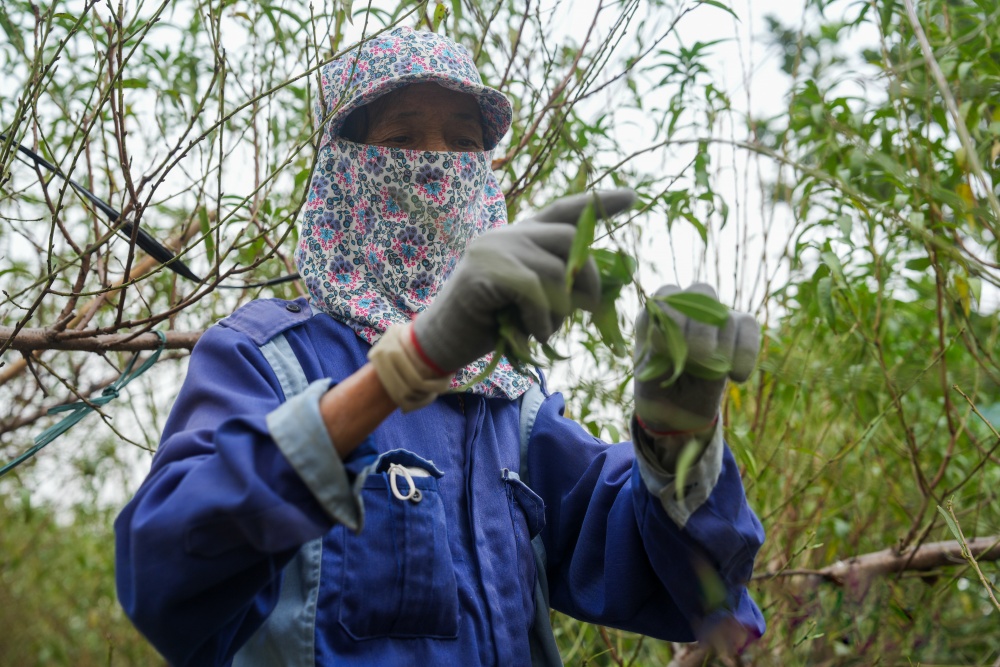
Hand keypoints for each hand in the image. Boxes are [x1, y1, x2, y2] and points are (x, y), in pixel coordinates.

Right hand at [412, 189, 635, 373]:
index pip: (564, 211)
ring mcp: (493, 250)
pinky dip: (542, 320)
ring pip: (557, 271)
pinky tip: (532, 334)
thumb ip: (558, 284)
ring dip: (562, 311)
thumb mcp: (531, 300)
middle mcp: (507, 233)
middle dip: (589, 277)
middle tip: (589, 310)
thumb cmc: (488, 324)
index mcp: (519, 236)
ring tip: (544, 330)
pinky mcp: (485, 273)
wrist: (440, 341)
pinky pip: (535, 292)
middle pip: (569, 238)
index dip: (598, 205)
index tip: (633, 198)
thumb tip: (598, 288)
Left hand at [633, 284, 758, 435]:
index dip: (672, 321)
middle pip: (702, 292)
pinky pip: (749, 327)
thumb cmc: (658, 387)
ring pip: (726, 316)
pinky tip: (735, 377)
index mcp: (656, 312)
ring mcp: (714, 314)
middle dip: (701, 329)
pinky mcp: (739, 328)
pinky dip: (744, 354)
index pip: (666, 295)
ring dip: (722, 349)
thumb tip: (670, 332)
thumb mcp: (648, 374)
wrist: (679, 406)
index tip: (667, 352)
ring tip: (712, 374)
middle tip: (698, 358)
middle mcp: (686, 305)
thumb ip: (657, 351)